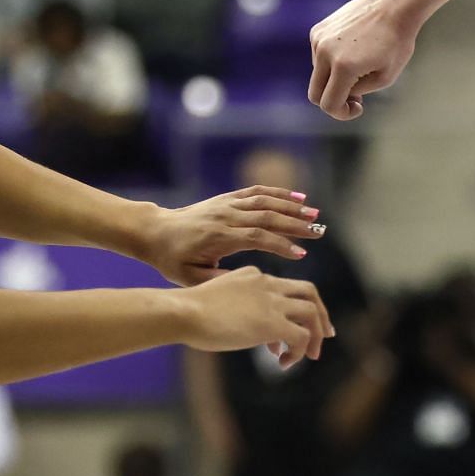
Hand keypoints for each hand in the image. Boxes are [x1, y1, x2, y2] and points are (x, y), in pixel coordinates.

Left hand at [143, 185, 327, 285]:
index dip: (280, 245)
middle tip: (319, 231)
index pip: (256, 238)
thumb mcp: (191, 278)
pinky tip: (299, 197)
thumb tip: (247, 283)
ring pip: (264, 201)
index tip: (301, 254)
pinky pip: (256, 192)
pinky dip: (279, 193)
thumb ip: (219, 280)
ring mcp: (227, 204)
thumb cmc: (173, 260)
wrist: (155, 232)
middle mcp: (225, 216)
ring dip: (292, 206)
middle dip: (295, 224)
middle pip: (266, 216)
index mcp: (218, 237)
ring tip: (315, 214)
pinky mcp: (227, 198)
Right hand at [180, 267, 332, 368]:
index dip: (291, 310)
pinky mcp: (273, 323)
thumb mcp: (216, 302)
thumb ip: (235, 310)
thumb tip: (245, 331)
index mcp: (253, 276)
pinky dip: (299, 351)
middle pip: (309, 292)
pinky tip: (283, 363)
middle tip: (325, 335)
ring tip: (310, 356)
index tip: (288, 332)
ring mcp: (272, 302)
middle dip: (321, 315)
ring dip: (316, 335)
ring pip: (312, 312)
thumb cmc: (187, 312)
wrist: (182, 312)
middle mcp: (267, 285)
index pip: (284, 287)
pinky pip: (302, 337)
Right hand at [308, 0, 420, 120]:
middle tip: (355, 97)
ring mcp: (318, 39)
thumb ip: (358, 91)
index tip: (357, 108)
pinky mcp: (318, 30)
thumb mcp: (385, 78)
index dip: (342, 114)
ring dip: (334, 79)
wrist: (394, 5)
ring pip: (317, 75)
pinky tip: (353, 52)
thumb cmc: (396, 42)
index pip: (329, 104)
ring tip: (360, 70)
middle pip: (315, 94)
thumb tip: (342, 94)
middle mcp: (324, 52)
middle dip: (333, 101)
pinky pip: (318, 57)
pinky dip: (331, 62)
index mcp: (343, 67)